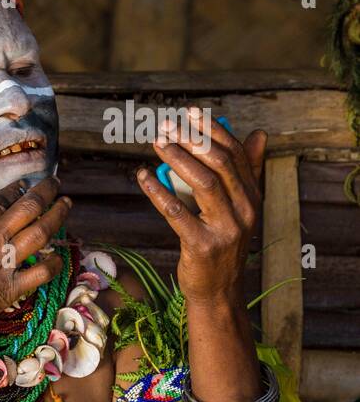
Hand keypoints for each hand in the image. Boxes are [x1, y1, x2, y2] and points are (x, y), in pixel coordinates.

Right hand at [0, 171, 70, 354]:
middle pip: (29, 208)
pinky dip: (55, 262)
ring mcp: (5, 264)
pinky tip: (60, 254)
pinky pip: (42, 273)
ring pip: (41, 233)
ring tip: (66, 205)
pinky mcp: (10, 289)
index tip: (24, 183)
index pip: (1, 197)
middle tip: (55, 183)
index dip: (16, 187)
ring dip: (57, 216)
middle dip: (46, 191)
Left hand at [136, 107, 266, 303]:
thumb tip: (258, 133)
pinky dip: (158, 191)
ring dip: (177, 158)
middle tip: (168, 125)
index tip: (191, 112)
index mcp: (253, 197)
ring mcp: (226, 228)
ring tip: (157, 143)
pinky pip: (177, 212)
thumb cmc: (221, 242)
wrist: (218, 290)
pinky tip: (142, 176)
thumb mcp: (239, 208)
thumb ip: (247, 172)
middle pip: (221, 164)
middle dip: (193, 139)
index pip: (237, 154)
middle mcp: (245, 210)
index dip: (214, 130)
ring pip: (203, 183)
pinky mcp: (202, 245)